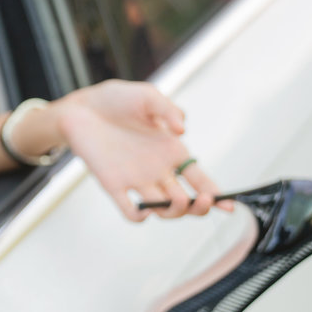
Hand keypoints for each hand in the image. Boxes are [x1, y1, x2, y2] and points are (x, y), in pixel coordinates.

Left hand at [55, 80, 228, 220]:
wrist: (82, 107)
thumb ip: (168, 110)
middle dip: (199, 207)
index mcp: (172, 151)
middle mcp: (158, 170)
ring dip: (175, 213)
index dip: (217, 194)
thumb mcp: (148, 96)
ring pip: (163, 209)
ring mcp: (136, 179)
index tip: (230, 204)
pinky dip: (139, 216)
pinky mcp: (113, 183)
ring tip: (178, 201)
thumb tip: (181, 131)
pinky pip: (129, 209)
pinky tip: (145, 210)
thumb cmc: (116, 100)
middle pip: (186, 201)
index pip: (200, 180)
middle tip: (202, 200)